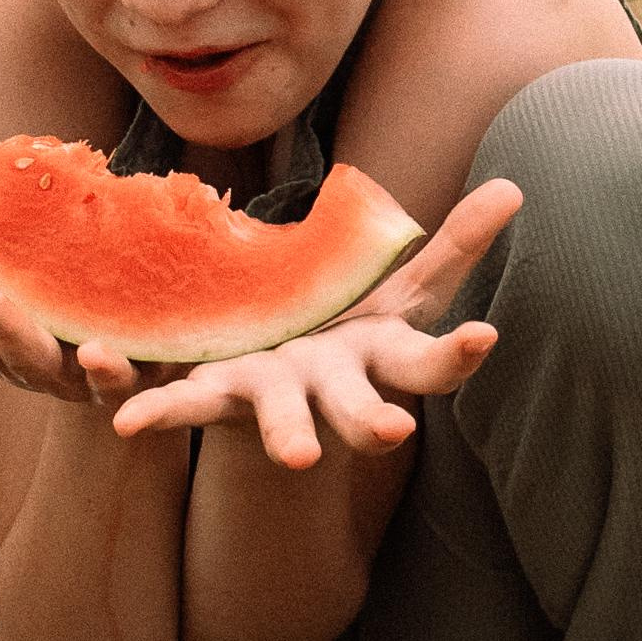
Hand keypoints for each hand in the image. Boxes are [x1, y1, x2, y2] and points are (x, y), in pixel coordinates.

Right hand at [0, 164, 152, 412]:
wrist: (167, 339)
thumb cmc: (74, 287)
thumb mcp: (22, 247)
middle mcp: (24, 359)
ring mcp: (74, 376)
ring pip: (38, 365)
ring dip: (13, 335)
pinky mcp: (132, 384)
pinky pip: (118, 389)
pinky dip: (105, 376)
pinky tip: (97, 354)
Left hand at [110, 176, 521, 469]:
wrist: (281, 388)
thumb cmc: (353, 334)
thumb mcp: (406, 289)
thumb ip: (456, 245)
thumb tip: (516, 185)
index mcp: (379, 363)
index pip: (429, 364)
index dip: (458, 356)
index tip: (485, 336)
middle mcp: (330, 391)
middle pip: (356, 409)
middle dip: (371, 421)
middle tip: (391, 434)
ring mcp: (272, 399)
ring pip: (275, 418)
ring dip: (278, 434)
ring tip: (287, 455)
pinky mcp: (213, 396)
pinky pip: (181, 405)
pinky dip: (155, 411)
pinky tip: (125, 420)